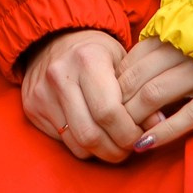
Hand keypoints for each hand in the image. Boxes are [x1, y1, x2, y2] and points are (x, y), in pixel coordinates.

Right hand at [20, 29, 141, 162]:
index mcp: (87, 59)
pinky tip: (95, 135)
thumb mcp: (123, 63)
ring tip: (114, 144)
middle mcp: (60, 76)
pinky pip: (63, 141)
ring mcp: (42, 94)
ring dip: (101, 152)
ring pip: (77, 144)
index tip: (140, 135)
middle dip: (116, 150)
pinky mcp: (32, 108)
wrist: (54, 39)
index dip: (129, 133)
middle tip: (129, 147)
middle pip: (91, 134)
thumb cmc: (97, 52)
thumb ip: (141, 94)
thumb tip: (159, 124)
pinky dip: (84, 146)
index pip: (109, 113)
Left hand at [117, 37, 192, 153]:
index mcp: (175, 36)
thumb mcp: (185, 41)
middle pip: (139, 78)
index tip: (108, 99)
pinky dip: (162, 132)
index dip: (116, 82)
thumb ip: (157, 50)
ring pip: (155, 95)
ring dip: (134, 117)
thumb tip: (121, 74)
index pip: (134, 59)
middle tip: (109, 122)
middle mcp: (186, 52)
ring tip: (124, 133)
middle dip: (120, 102)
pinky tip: (145, 145)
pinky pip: (185, 117)